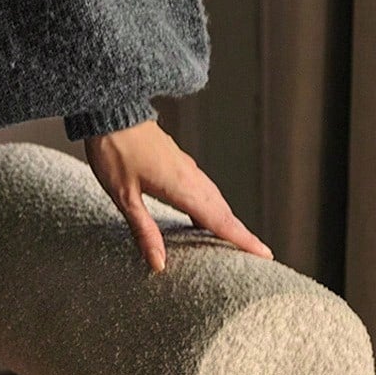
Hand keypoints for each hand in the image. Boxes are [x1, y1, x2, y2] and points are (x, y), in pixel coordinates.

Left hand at [83, 119, 273, 272]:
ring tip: (234, 239)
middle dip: (240, 233)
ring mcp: (184, 166)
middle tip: (258, 254)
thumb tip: (159, 264)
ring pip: (213, 196)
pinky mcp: (176, 160)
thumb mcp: (124, 196)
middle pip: (222, 210)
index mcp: (182, 187)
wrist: (110, 110)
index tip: (265, 254)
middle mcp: (190, 176)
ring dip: (227, 218)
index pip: (219, 220)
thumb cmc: (113, 151)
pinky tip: (202, 212)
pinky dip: (211, 203)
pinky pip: (202, 187)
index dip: (243, 239)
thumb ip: (144, 230)